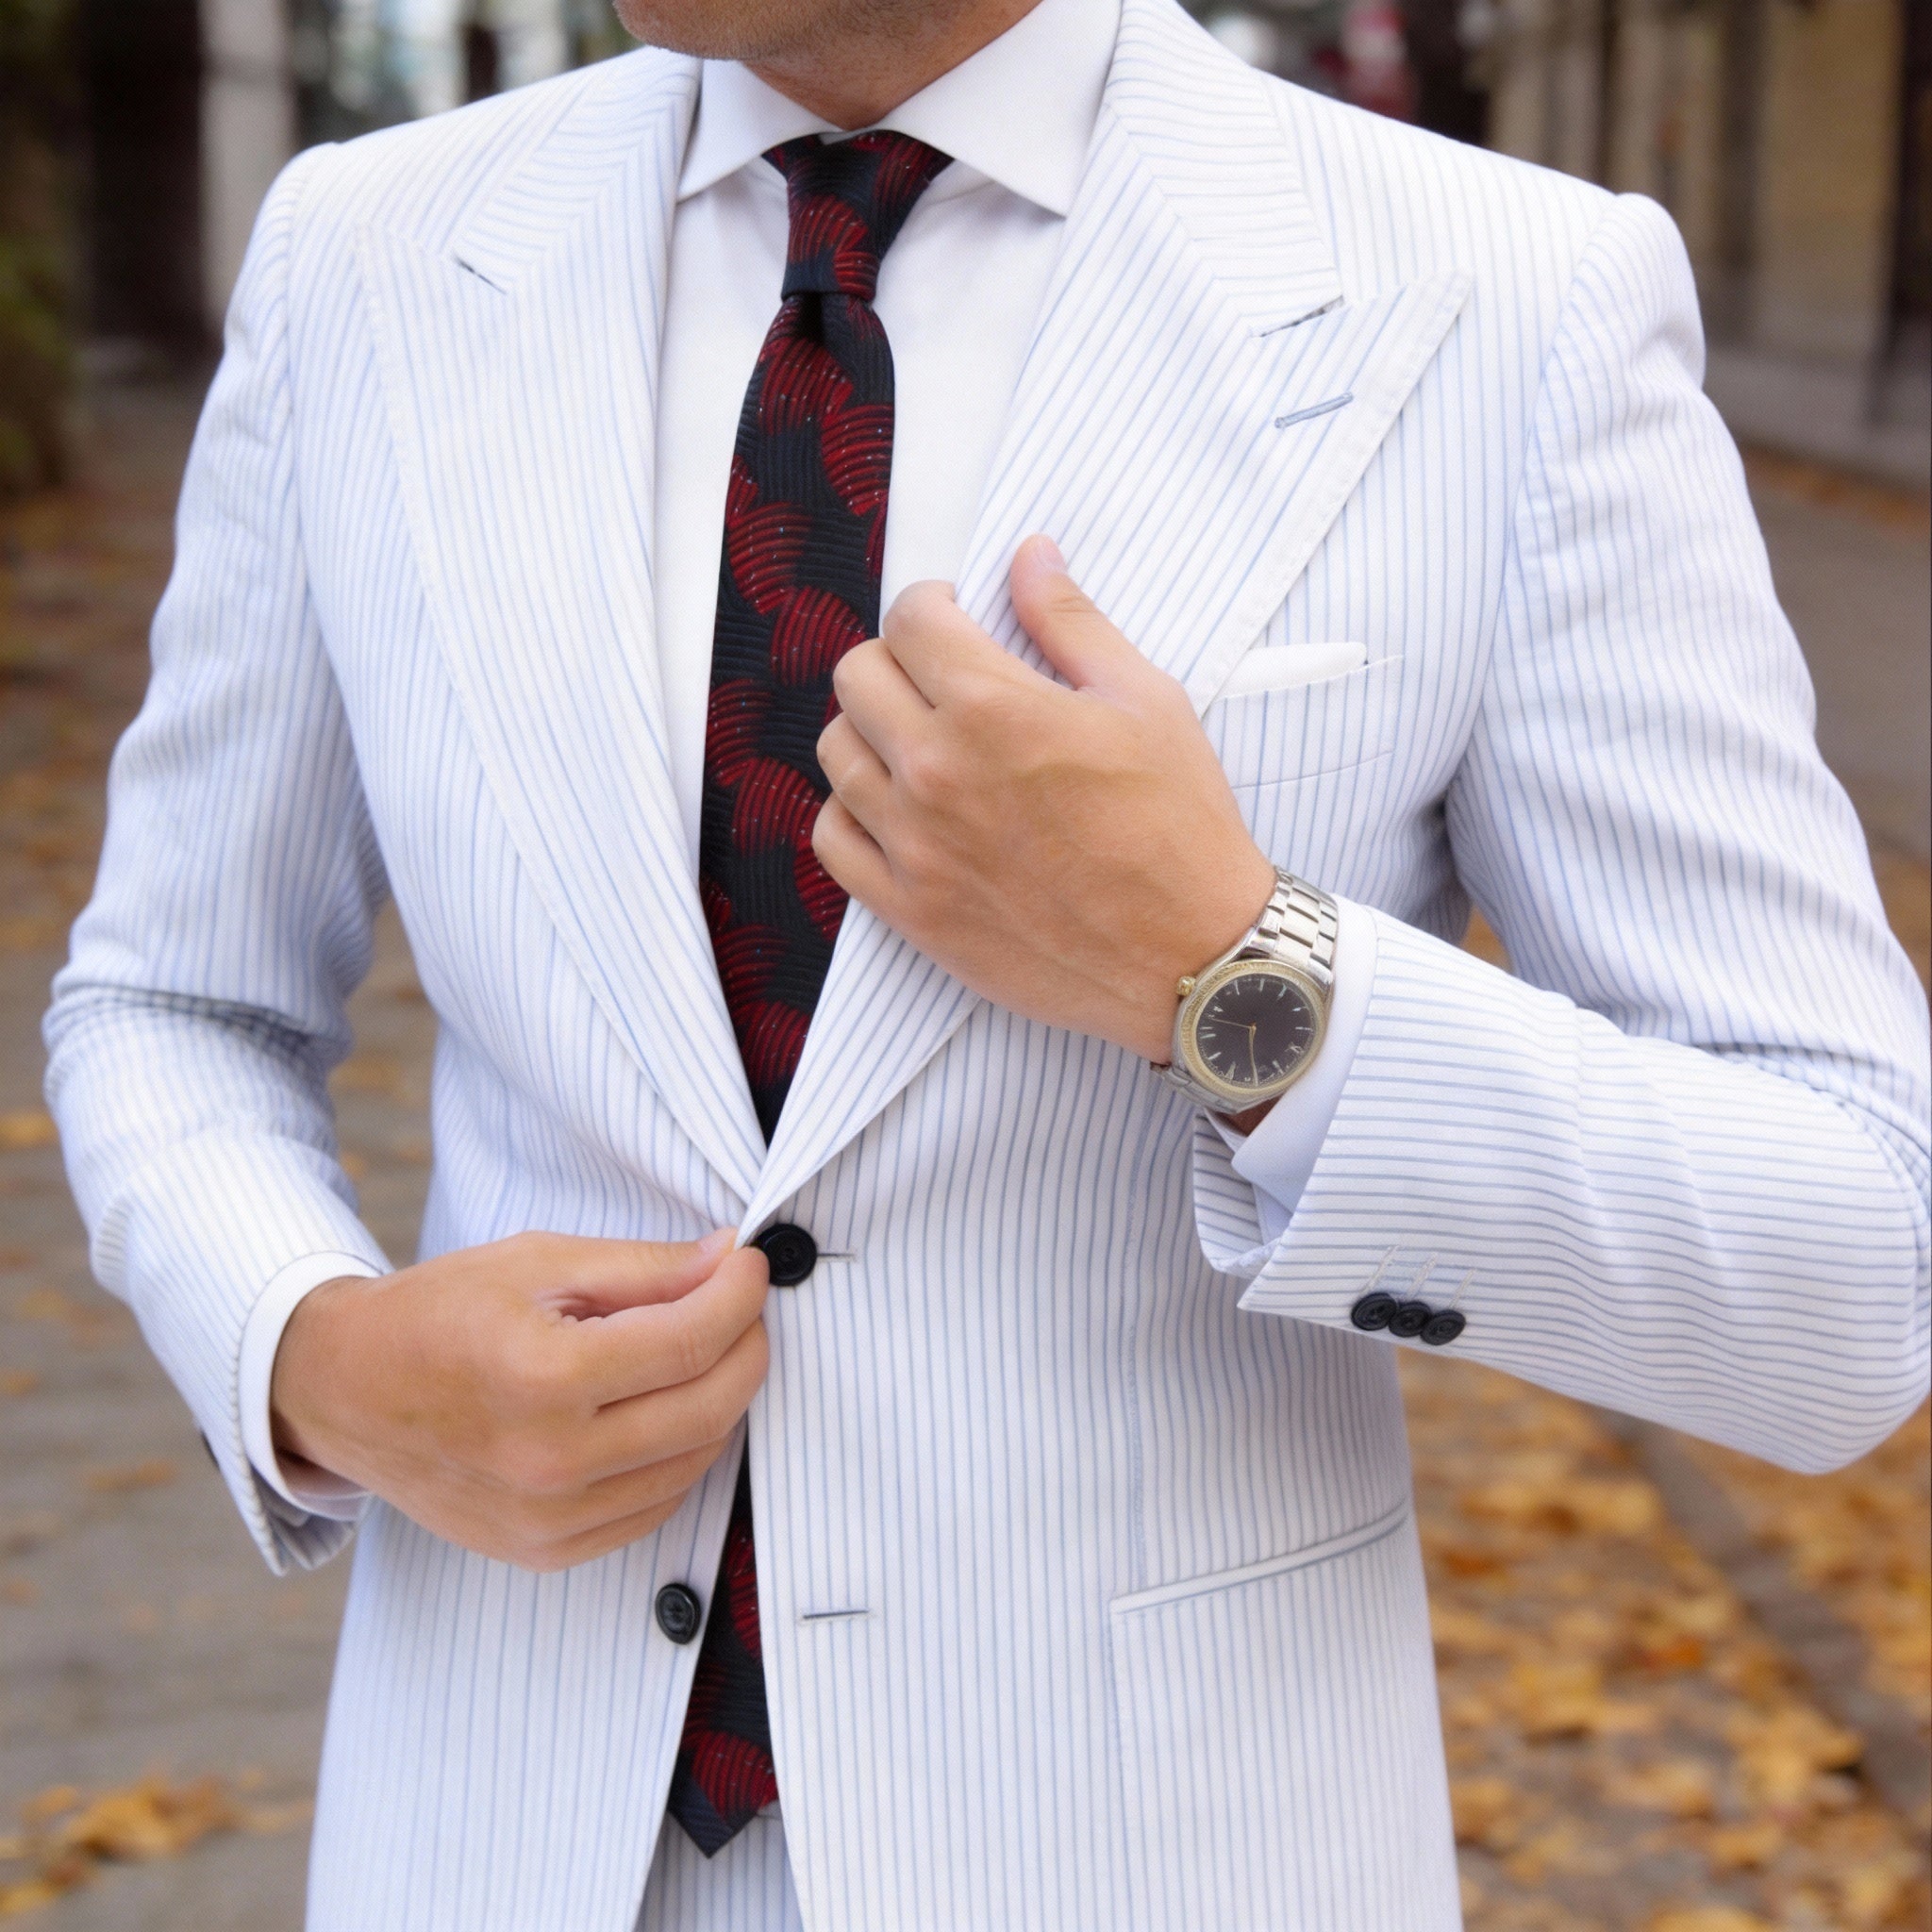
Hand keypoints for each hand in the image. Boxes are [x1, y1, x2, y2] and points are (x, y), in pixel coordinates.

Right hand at [271, 1230, 769, 1571]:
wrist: (346, 1392)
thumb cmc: (438, 1314)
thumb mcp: (538, 1263)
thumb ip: (644, 1268)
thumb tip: (731, 1259)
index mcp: (544, 1378)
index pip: (691, 1340)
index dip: (740, 1295)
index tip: (750, 1264)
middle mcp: (549, 1462)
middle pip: (708, 1408)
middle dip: (747, 1347)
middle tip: (743, 1305)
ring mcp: (548, 1520)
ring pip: (693, 1462)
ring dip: (720, 1401)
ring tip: (702, 1349)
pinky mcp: (546, 1552)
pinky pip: (654, 1507)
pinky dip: (680, 1455)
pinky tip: (664, 1408)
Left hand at [813, 536, 1275, 1062]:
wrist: (1192, 955)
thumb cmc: (1180, 826)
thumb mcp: (1145, 701)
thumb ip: (1071, 622)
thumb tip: (1029, 555)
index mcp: (994, 708)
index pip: (911, 619)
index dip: (934, 606)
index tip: (954, 620)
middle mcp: (937, 771)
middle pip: (857, 677)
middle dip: (897, 661)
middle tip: (939, 680)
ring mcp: (916, 845)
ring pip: (836, 753)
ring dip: (871, 732)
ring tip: (920, 742)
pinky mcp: (911, 909)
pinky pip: (832, 839)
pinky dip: (851, 812)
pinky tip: (896, 807)